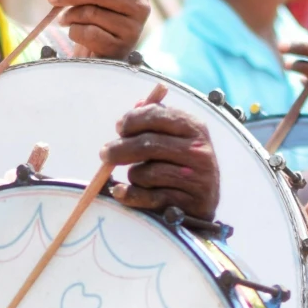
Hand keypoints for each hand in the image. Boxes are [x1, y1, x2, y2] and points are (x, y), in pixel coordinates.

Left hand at [51, 0, 152, 57]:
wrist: (102, 52)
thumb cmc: (100, 15)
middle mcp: (141, 6)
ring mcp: (133, 29)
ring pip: (93, 13)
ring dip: (70, 14)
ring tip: (63, 17)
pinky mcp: (119, 48)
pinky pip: (89, 33)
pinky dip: (74, 31)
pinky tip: (73, 31)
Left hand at [100, 86, 219, 220]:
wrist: (203, 203)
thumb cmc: (182, 165)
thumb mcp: (177, 138)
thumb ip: (159, 120)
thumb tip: (138, 104)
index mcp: (194, 128)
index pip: (156, 115)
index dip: (132, 120)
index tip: (119, 128)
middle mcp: (199, 151)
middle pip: (147, 144)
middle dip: (119, 149)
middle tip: (104, 154)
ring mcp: (195, 178)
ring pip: (146, 173)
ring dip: (133, 176)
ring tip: (136, 177)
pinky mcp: (187, 203)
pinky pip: (149, 197)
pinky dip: (130, 195)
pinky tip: (121, 192)